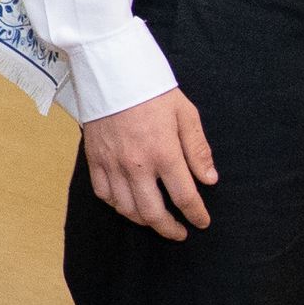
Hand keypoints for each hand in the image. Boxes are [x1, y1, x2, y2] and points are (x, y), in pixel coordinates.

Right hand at [81, 88, 219, 239]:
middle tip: (179, 233)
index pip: (184, 196)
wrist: (112, 71)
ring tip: (155, 221)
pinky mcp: (94, 159)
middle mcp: (137, 164)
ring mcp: (112, 163)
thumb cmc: (153, 89)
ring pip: (126, 208)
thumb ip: (197, 149)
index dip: (196, 214)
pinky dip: (117, 205)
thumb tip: (209, 179)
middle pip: (153, 212)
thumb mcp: (185, 114)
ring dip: (143, 220)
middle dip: (169, 229)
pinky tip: (127, 205)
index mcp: (164, 152)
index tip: (202, 222)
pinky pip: (103, 193)